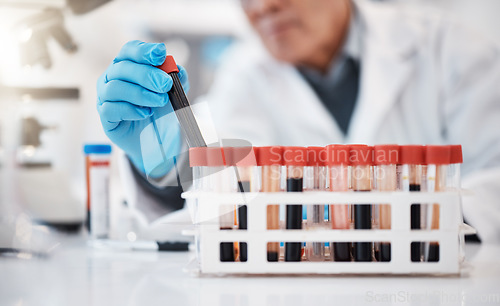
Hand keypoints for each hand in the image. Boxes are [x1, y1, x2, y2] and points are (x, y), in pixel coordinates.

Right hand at [97, 40, 189, 176]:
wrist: (156, 138)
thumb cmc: (160, 110)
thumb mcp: (173, 94)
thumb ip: (177, 81)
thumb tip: (178, 70)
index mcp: (127, 66)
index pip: (129, 51)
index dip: (143, 51)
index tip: (161, 54)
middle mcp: (112, 78)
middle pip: (122, 67)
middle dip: (146, 74)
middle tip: (165, 84)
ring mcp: (106, 97)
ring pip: (115, 88)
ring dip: (140, 93)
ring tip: (160, 101)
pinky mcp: (106, 117)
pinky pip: (110, 109)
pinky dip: (130, 110)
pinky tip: (145, 113)